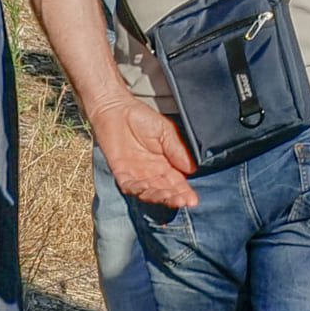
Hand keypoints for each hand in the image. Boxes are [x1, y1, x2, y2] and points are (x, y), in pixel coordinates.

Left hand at [96, 93, 196, 208]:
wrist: (116, 109)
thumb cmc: (142, 117)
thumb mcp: (166, 131)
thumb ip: (177, 150)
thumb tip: (192, 169)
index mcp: (166, 164)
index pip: (177, 182)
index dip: (185, 192)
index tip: (193, 200)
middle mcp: (152, 173)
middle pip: (165, 190)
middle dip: (174, 198)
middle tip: (182, 202)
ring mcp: (136, 174)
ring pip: (148, 192)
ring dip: (157, 196)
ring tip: (167, 196)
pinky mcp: (120, 172)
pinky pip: (128, 185)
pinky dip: (136, 189)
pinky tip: (145, 188)